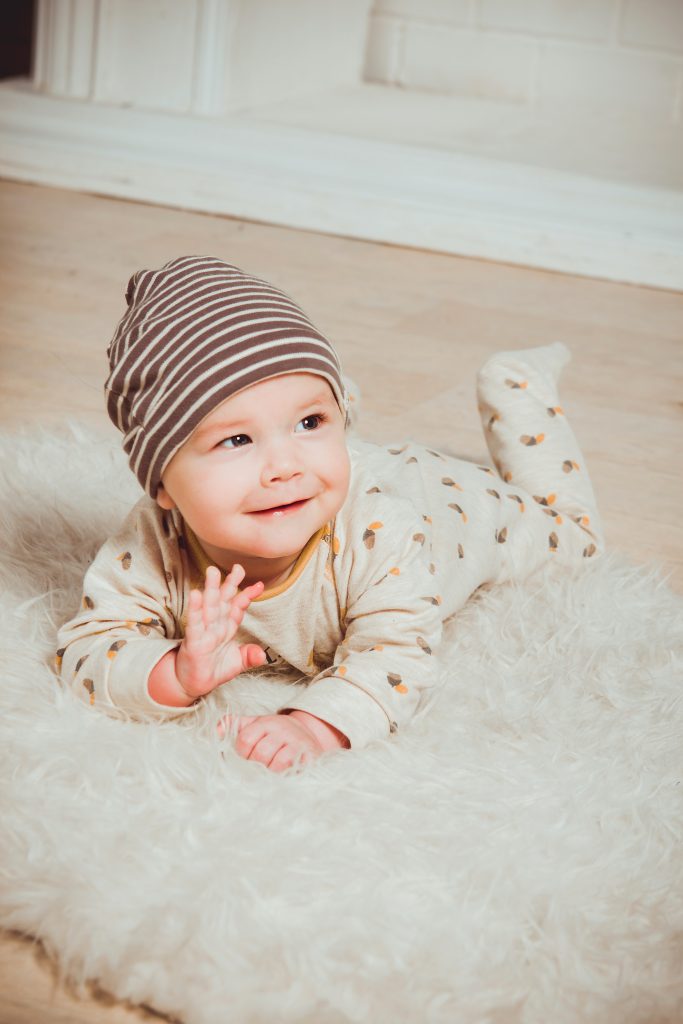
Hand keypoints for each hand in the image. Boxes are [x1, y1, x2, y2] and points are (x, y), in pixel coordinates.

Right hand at [175, 564, 265, 699]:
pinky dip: (195, 609)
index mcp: (227, 627)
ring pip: (209, 607)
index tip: (259, 585)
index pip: (238, 608)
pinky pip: (195, 623)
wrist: (193, 685)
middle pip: (223, 600)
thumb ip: (250, 656)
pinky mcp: (193, 641)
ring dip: (211, 589)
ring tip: (213, 572)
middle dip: (230, 584)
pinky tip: (196, 594)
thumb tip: (263, 655)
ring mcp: (204, 632)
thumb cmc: (214, 670)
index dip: (247, 595)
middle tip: (238, 567)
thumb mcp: (237, 663)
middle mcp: (216, 625)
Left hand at [219, 710, 348, 772]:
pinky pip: (295, 769)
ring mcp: (297, 743)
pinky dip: (286, 776)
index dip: (241, 754)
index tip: (245, 758)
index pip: (245, 740)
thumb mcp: (255, 725)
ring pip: (278, 763)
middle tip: (256, 770)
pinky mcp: (310, 756)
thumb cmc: (275, 733)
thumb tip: (216, 732)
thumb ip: (234, 725)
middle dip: (255, 766)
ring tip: (269, 773)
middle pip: (260, 753)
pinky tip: (282, 776)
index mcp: (265, 723)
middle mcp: (282, 729)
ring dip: (271, 772)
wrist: (308, 734)